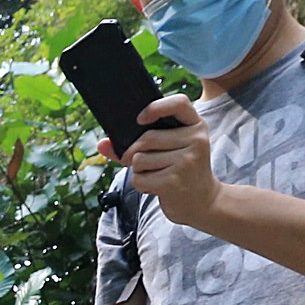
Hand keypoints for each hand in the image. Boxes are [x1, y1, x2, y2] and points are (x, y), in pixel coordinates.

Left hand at [113, 95, 222, 229]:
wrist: (202, 202)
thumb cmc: (180, 172)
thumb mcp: (170, 150)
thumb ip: (138, 143)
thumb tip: (102, 144)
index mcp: (196, 125)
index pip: (179, 103)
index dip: (155, 108)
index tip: (139, 120)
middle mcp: (196, 140)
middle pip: (147, 138)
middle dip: (134, 153)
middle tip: (139, 163)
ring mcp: (186, 161)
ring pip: (140, 159)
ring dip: (138, 171)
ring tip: (155, 175)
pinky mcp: (174, 181)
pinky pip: (139, 178)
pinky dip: (140, 184)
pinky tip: (156, 187)